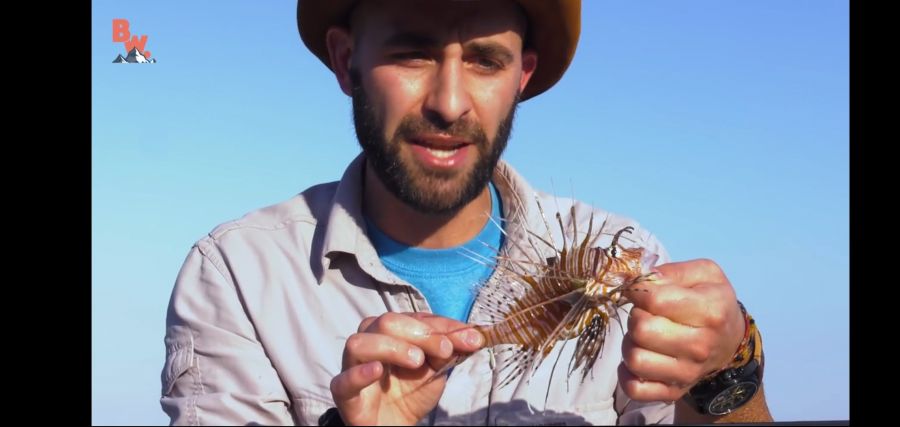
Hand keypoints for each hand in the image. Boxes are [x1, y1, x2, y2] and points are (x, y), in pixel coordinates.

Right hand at [330, 312, 484, 424]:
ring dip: (391, 346)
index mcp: (391, 332)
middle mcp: (369, 342)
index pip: (415, 318)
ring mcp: (353, 367)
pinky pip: (344, 380)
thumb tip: (475, 335)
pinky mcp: (344, 393)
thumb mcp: (436, 370)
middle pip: (386, 322)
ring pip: (360, 343)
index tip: (471, 337)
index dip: (443, 326)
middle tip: (444, 350)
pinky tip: (377, 371)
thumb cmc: (411, 393)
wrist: (395, 426)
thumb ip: (449, 351)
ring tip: (416, 361)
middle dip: (419, 332)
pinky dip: (360, 372)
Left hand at [618, 259, 745, 402]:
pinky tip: (639, 357)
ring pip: (634, 358)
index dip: (638, 290)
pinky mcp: (673, 391)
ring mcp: (687, 372)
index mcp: (710, 311)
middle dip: (636, 316)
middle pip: (641, 329)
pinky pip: (635, 389)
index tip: (640, 290)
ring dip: (630, 343)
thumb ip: (670, 271)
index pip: (654, 299)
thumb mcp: (704, 274)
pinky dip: (627, 374)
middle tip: (645, 314)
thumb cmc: (712, 301)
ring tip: (643, 335)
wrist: (729, 341)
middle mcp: (700, 345)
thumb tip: (635, 279)